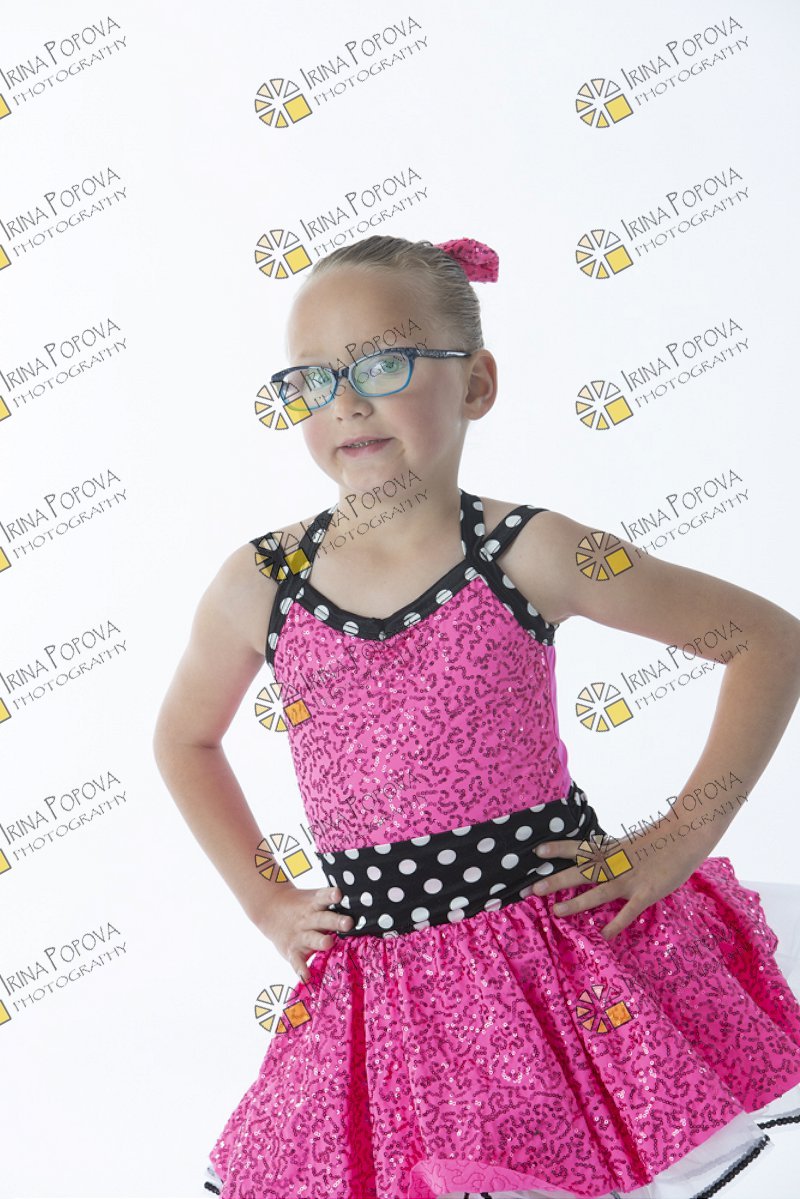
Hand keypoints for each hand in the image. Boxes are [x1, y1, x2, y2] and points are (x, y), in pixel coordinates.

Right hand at [253, 885, 352, 981]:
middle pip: (323, 919)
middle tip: (348, 922)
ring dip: (321, 941)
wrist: (271, 908)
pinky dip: (301, 970)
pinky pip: (297, 961)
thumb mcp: (313, 898)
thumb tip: (365, 902)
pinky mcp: (292, 950)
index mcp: (315, 904)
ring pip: (312, 938)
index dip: (331, 895)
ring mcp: (300, 935)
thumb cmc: (303, 905)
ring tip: (329, 943)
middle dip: (336, 921)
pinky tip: (307, 977)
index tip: (339, 894)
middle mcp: (308, 918)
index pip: (323, 897)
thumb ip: (331, 902)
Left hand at [530, 828, 705, 941]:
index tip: (536, 851)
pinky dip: (616, 924)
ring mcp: (629, 879)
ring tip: (556, 911)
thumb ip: (611, 852)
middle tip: (531, 889)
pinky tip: (604, 935)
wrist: (685, 836)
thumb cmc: (658, 839)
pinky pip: (628, 912)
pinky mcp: (646, 893)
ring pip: (597, 893)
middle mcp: (615, 863)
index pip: (579, 847)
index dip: (557, 848)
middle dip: (555, 881)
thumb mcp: (628, 842)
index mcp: (611, 849)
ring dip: (576, 903)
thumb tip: (593, 857)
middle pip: (579, 872)